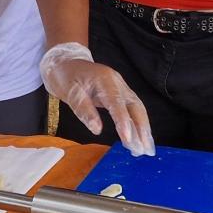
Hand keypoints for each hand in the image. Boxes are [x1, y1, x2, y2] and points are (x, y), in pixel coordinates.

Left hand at [40, 43, 154, 156]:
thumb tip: (97, 129)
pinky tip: (140, 137)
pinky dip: (138, 123)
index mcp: (105, 80)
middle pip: (136, 106)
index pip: (117, 103)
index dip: (124, 122)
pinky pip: (133, 109)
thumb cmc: (66, 76)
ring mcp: (121, 87)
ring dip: (144, 128)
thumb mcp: (69, 92)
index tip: (128, 140)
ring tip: (146, 148)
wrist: (66, 62)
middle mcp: (118, 82)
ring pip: (138, 108)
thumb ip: (84, 110)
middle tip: (145, 149)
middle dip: (143, 128)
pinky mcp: (121, 93)